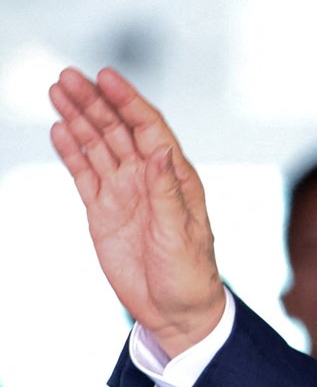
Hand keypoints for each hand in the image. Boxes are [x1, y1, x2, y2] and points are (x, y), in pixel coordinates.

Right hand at [49, 68, 225, 358]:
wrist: (176, 311)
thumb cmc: (190, 275)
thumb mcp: (181, 235)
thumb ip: (167, 193)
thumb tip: (161, 152)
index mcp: (176, 179)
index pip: (150, 129)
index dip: (129, 101)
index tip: (107, 77)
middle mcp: (149, 179)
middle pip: (118, 129)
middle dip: (94, 101)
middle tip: (68, 75)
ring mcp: (124, 193)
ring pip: (98, 146)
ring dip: (79, 117)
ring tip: (57, 90)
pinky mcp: (104, 211)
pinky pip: (84, 173)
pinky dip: (71, 151)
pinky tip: (59, 129)